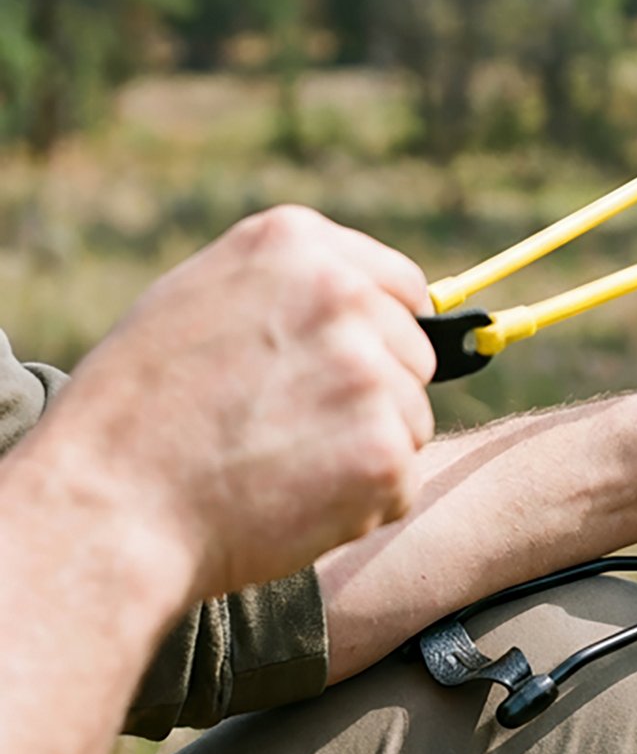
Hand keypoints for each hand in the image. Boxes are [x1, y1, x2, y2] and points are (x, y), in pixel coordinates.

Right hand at [39, 205, 435, 600]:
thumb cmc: (134, 415)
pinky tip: (291, 502)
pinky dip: (361, 505)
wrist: (105, 510)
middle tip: (287, 430)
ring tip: (278, 465)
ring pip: (411, 419)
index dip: (378, 336)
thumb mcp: (197, 301)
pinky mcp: (383, 447)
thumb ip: (286, 288)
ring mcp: (368, 370)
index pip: (400, 285)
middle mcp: (342, 293)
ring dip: (366, 451)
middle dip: (372, 396)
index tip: (335, 372)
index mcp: (296, 243)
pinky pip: (401, 481)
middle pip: (413, 354)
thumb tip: (364, 295)